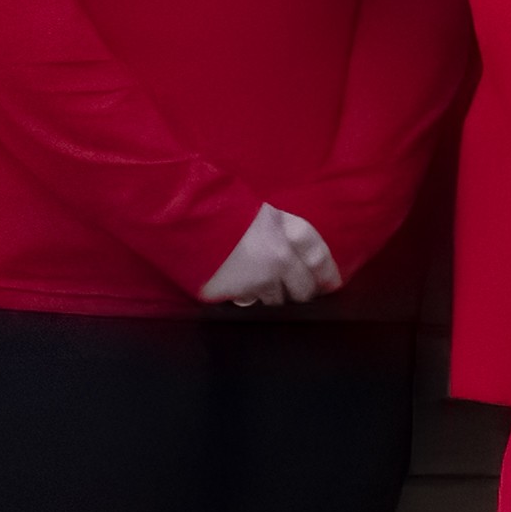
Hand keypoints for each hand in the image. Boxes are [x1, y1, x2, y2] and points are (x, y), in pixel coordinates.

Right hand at [200, 204, 338, 307]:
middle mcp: (280, 263)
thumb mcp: (266, 214)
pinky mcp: (230, 296)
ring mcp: (255, 283)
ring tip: (258, 284)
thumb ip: (288, 235)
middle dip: (301, 292)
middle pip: (303, 291)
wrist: (181, 214)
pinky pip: (247, 304)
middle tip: (294, 291)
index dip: (328, 276)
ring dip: (272, 297)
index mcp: (291, 235)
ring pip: (276, 302)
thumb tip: (306, 262)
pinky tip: (237, 286)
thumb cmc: (224, 208)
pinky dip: (245, 298)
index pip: (320, 262)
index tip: (329, 286)